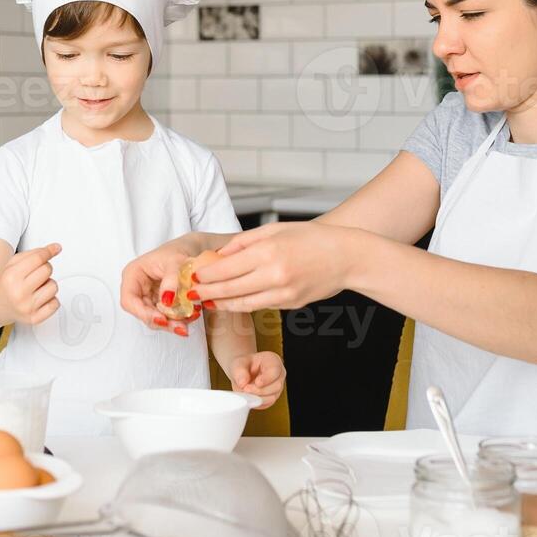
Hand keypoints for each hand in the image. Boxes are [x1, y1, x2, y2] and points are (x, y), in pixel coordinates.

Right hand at [0, 243, 61, 324]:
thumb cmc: (4, 284)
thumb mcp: (12, 263)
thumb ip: (34, 254)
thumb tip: (55, 248)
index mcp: (11, 277)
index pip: (38, 259)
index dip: (49, 251)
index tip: (55, 249)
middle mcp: (19, 293)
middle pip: (47, 270)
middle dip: (44, 268)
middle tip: (34, 273)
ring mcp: (27, 307)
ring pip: (54, 286)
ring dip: (47, 284)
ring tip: (36, 287)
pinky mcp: (34, 318)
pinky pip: (55, 304)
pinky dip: (51, 299)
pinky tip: (39, 298)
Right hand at [120, 234, 207, 335]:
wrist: (189, 250)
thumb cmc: (178, 251)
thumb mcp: (175, 261)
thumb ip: (171, 279)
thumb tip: (167, 300)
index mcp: (133, 275)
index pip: (129, 300)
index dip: (143, 313)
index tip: (162, 319)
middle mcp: (137, 288)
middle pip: (143, 312)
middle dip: (162, 322)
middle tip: (181, 327)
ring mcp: (148, 297)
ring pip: (155, 317)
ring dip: (172, 322)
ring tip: (191, 318)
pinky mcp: (160, 303)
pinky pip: (166, 315)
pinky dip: (179, 318)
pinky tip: (192, 315)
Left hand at [193, 222, 359, 312]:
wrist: (346, 257)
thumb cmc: (311, 238)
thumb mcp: (275, 230)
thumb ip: (244, 242)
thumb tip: (219, 254)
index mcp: (268, 252)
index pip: (226, 268)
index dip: (206, 275)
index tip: (193, 275)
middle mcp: (273, 275)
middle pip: (229, 289)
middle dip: (206, 292)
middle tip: (190, 293)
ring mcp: (283, 293)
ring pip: (242, 303)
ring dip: (221, 303)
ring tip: (206, 300)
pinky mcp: (290, 305)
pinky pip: (259, 306)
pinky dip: (241, 305)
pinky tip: (230, 302)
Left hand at [229, 351, 284, 408]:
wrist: (241, 373)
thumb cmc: (243, 365)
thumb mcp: (238, 363)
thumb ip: (239, 371)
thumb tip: (243, 383)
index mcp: (273, 361)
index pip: (275, 370)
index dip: (267, 378)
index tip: (257, 383)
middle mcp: (278, 374)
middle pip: (276, 386)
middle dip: (259, 390)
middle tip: (246, 389)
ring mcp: (277, 387)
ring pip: (272, 397)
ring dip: (257, 397)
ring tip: (245, 393)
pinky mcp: (272, 398)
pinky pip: (267, 404)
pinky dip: (256, 403)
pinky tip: (249, 398)